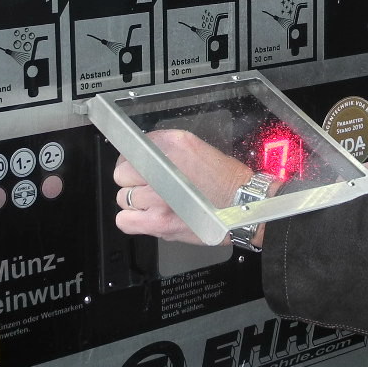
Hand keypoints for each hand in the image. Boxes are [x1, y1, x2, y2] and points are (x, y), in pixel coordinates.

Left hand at [113, 129, 253, 245]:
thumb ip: (166, 150)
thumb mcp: (197, 148)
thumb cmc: (226, 181)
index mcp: (173, 145)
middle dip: (134, 181)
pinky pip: (124, 221)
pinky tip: (147, 218)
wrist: (246, 206)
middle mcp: (163, 168)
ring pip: (123, 198)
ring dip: (136, 202)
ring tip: (156, 203)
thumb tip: (140, 155)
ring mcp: (159, 196)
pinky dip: (132, 221)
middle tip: (150, 187)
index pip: (131, 150)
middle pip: (122, 174)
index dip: (134, 162)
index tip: (139, 168)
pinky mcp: (159, 221)